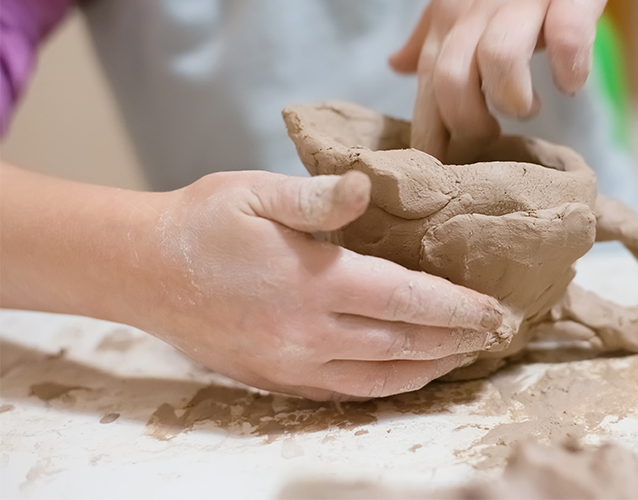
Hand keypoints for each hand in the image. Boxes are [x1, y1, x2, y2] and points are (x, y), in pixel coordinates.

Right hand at [148, 170, 503, 399]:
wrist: (139, 270)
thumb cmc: (201, 222)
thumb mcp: (255, 192)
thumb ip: (316, 197)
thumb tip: (364, 187)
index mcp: (313, 283)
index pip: (407, 301)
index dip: (457, 308)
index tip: (495, 310)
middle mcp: (308, 334)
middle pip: (403, 345)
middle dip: (456, 341)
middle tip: (495, 334)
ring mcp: (291, 366)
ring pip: (379, 379)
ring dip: (429, 369)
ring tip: (463, 356)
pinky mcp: (276, 382)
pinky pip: (345, 394)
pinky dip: (386, 386)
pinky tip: (406, 374)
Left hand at [390, 0, 606, 162]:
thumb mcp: (463, 5)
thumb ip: (432, 37)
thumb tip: (397, 65)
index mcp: (449, 22)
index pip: (427, 90)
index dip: (430, 138)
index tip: (438, 176)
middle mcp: (478, 13)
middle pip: (453, 82)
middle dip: (471, 125)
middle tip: (494, 138)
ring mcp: (523, 5)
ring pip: (498, 59)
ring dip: (513, 100)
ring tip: (529, 109)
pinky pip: (566, 36)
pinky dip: (570, 67)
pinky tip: (572, 84)